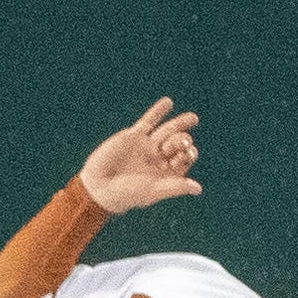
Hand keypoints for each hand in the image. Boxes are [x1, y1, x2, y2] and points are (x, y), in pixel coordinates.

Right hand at [79, 97, 201, 213]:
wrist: (99, 185)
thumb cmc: (127, 194)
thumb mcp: (153, 190)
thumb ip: (175, 187)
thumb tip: (198, 189)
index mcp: (165, 173)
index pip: (183, 160)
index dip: (189, 154)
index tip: (189, 153)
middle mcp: (158, 158)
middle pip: (177, 145)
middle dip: (182, 141)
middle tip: (183, 141)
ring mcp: (146, 146)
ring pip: (167, 132)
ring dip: (180, 124)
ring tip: (194, 118)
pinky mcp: (133, 136)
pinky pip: (148, 121)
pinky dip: (157, 112)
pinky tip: (168, 102)